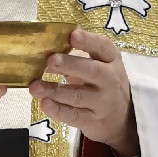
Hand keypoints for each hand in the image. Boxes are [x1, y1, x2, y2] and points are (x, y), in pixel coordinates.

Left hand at [32, 28, 136, 155]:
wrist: (122, 118)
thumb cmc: (103, 84)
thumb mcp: (100, 65)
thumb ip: (78, 56)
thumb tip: (46, 49)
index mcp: (111, 60)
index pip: (103, 47)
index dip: (88, 40)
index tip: (73, 35)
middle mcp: (111, 80)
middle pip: (92, 71)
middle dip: (70, 65)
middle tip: (50, 60)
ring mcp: (103, 102)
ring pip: (78, 95)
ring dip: (55, 90)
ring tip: (35, 86)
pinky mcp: (94, 121)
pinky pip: (74, 116)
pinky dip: (58, 110)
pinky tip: (45, 104)